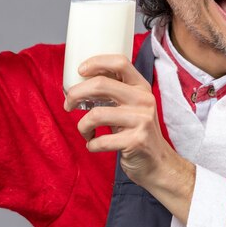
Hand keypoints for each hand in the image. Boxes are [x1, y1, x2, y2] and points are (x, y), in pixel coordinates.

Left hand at [63, 54, 195, 223]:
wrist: (158, 164)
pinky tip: (94, 145)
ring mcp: (142, 120)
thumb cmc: (135, 132)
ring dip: (82, 126)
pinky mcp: (136, 141)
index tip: (79, 71)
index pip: (120, 62)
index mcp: (140, 87)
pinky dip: (91, 144)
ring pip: (96, 114)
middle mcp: (143, 99)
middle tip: (68, 105)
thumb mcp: (131, 106)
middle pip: (101, 84)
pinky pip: (101, 140)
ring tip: (85, 131)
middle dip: (75, 93)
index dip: (96, 62)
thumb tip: (78, 83)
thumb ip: (113, 93)